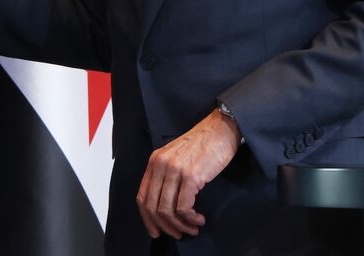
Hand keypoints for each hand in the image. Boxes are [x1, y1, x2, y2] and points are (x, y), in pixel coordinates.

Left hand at [136, 108, 240, 238]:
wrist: (221, 128)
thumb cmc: (203, 144)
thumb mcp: (176, 156)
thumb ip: (166, 175)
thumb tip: (165, 204)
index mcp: (155, 161)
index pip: (142, 196)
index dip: (147, 218)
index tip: (156, 230)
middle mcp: (161, 165)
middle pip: (153, 206)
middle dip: (165, 226)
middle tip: (177, 234)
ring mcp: (175, 170)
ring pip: (167, 210)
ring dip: (180, 225)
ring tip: (192, 228)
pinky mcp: (191, 176)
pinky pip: (183, 207)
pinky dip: (190, 218)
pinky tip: (198, 219)